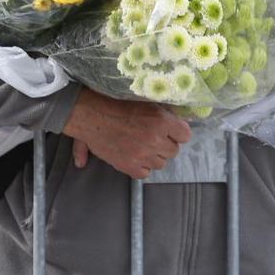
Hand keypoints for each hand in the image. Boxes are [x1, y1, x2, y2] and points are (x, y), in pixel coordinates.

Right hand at [63, 89, 191, 179]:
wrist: (89, 114)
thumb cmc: (115, 103)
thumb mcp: (145, 102)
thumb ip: (165, 113)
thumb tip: (182, 120)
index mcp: (161, 120)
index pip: (185, 135)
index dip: (176, 132)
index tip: (168, 130)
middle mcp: (155, 139)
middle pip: (173, 151)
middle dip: (164, 144)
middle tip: (151, 136)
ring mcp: (142, 155)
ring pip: (160, 163)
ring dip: (153, 156)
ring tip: (140, 145)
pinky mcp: (129, 166)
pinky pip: (145, 173)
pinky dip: (140, 166)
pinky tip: (132, 155)